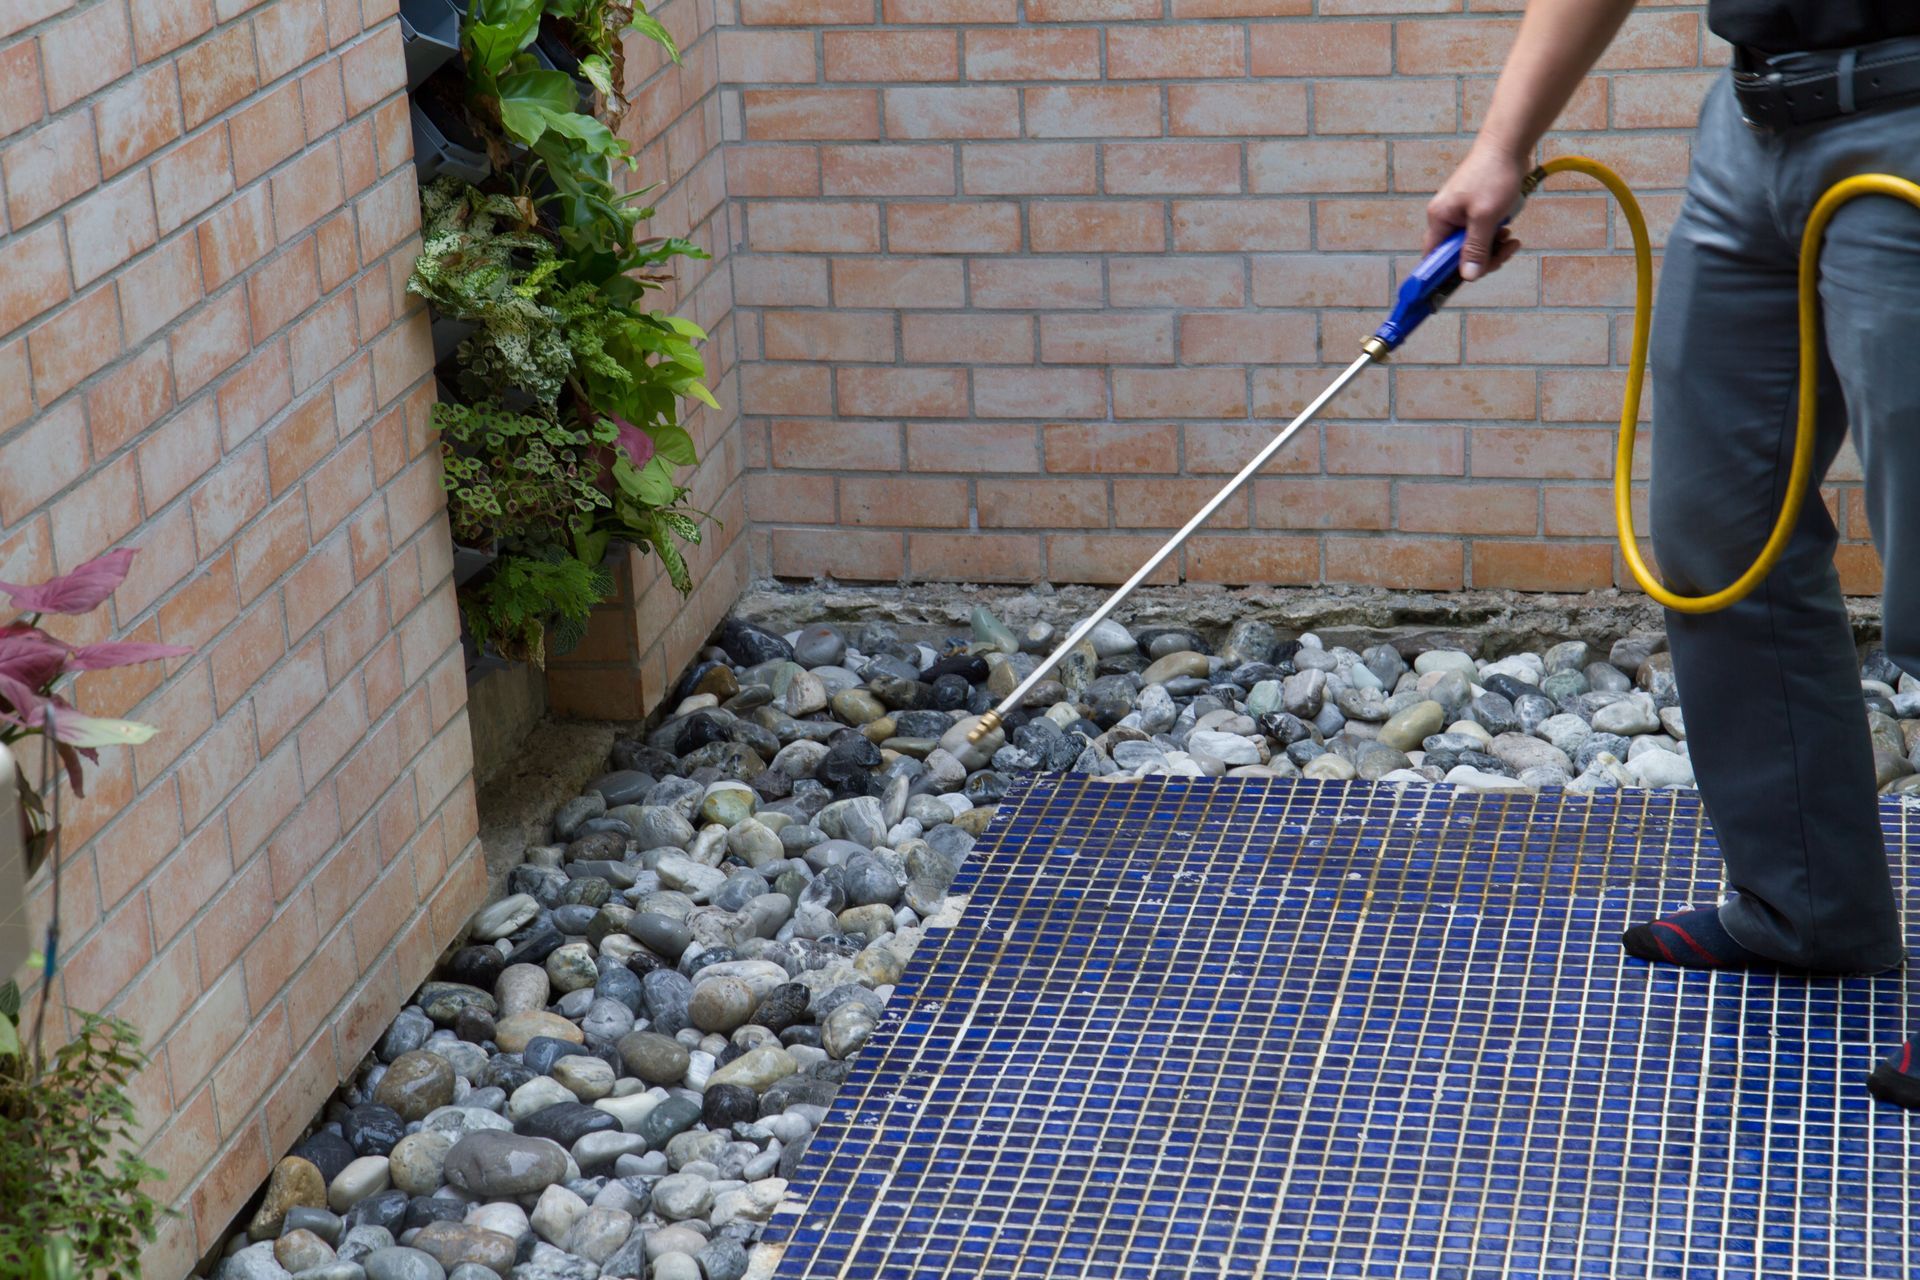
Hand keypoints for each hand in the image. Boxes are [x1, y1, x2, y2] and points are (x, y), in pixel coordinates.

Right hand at [1426, 144, 1528, 280]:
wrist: (1508, 144)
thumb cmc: (1494, 174)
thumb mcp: (1486, 216)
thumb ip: (1475, 248)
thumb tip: (1468, 276)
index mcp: (1439, 219)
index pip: (1434, 258)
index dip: (1447, 273)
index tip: (1468, 278)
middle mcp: (1445, 218)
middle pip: (1457, 255)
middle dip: (1482, 258)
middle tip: (1503, 251)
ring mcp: (1460, 214)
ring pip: (1472, 245)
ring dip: (1492, 247)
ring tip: (1509, 237)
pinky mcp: (1474, 210)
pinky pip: (1481, 233)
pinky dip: (1494, 235)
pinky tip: (1507, 228)